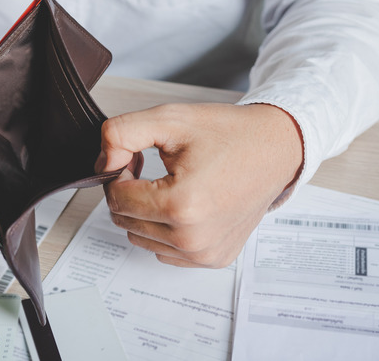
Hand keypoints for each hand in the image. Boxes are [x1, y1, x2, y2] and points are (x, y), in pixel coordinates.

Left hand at [96, 103, 302, 267]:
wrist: (276, 148)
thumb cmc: (227, 134)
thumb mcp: (169, 119)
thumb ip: (121, 134)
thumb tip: (102, 165)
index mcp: (181, 206)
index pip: (116, 198)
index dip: (118, 173)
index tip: (137, 158)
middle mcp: (193, 238)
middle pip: (125, 220)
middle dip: (129, 191)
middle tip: (153, 168)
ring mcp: (204, 254)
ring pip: (140, 237)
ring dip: (144, 211)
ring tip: (170, 184)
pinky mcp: (213, 259)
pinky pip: (163, 250)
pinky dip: (163, 228)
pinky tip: (183, 203)